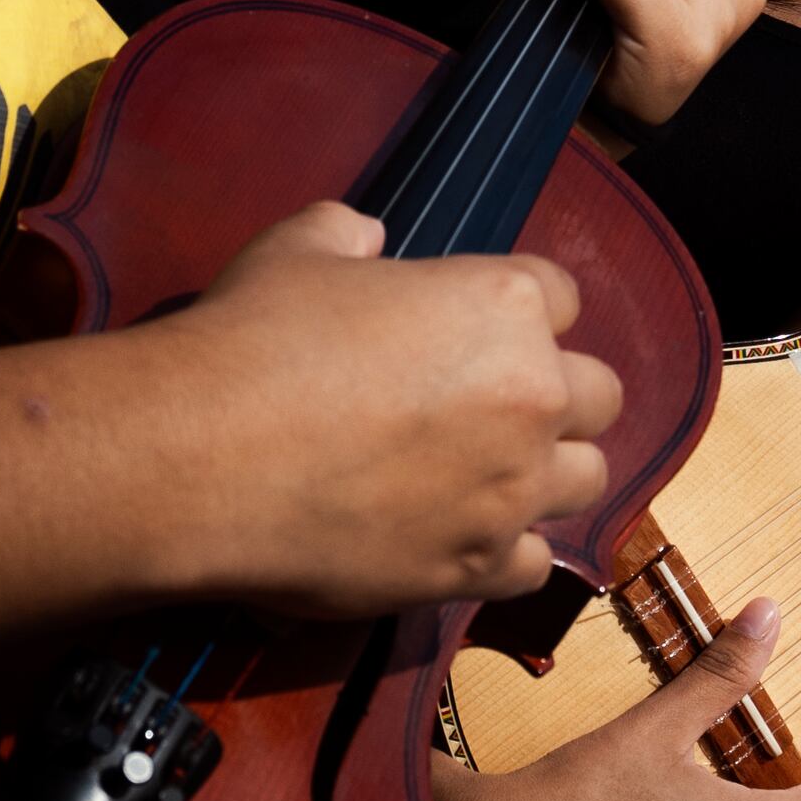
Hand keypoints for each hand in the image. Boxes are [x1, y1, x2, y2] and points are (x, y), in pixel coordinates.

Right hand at [153, 204, 615, 614]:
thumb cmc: (252, 338)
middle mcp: (531, 394)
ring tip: (487, 476)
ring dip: (545, 474)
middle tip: (494, 407)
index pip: (560, 296)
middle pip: (599, 395)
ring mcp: (511, 489)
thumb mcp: (297, 250)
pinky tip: (459, 538)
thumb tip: (368, 236)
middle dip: (555, 396)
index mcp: (503, 304)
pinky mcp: (476, 566)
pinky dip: (505, 552)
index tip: (478, 330)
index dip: (518, 311)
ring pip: (585, 480)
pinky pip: (534, 564)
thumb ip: (348, 234)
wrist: (201, 458)